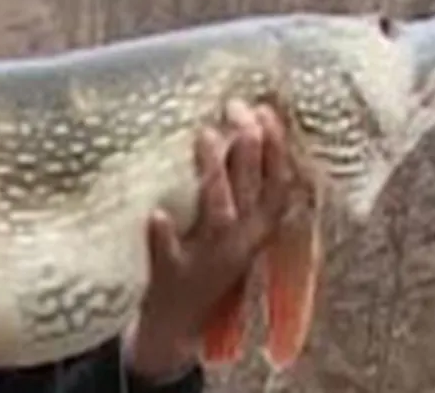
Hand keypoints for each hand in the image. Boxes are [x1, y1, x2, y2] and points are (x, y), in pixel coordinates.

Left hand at [124, 99, 294, 380]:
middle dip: (247, 149)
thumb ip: (237, 184)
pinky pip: (167, 254)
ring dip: (213, 176)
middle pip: (250, 192)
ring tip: (204, 136)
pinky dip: (163, 235)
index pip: (278, 185)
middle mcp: (238, 244)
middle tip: (235, 108)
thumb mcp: (233, 227)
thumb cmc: (205, 261)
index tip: (266, 110)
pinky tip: (156, 213)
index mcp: (258, 231)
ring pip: (216, 215)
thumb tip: (236, 124)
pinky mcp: (169, 275)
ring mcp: (205, 260)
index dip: (276, 148)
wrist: (176, 327)